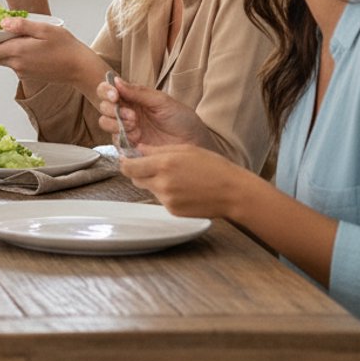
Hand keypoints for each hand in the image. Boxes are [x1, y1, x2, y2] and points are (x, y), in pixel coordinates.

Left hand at [0, 16, 106, 86]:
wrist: (80, 68)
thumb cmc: (66, 46)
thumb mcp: (45, 29)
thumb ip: (22, 25)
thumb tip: (3, 22)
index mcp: (18, 52)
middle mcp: (17, 64)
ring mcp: (22, 71)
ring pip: (1, 60)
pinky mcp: (28, 75)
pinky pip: (12, 63)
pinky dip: (7, 55)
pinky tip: (14, 45)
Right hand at [95, 75, 215, 153]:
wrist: (195, 144)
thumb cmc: (183, 120)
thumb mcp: (162, 102)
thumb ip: (138, 92)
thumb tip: (116, 80)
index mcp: (133, 98)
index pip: (109, 90)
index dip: (106, 90)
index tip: (114, 95)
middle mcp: (126, 112)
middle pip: (103, 106)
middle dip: (112, 108)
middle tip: (132, 114)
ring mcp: (126, 130)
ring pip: (104, 122)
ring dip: (114, 122)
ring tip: (134, 125)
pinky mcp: (129, 147)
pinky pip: (114, 141)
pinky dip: (120, 137)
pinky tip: (135, 137)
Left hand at [119, 144, 249, 218]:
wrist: (234, 193)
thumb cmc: (213, 167)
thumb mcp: (185, 149)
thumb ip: (158, 150)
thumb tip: (139, 149)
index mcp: (163, 165)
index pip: (129, 167)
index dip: (125, 163)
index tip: (127, 160)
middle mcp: (162, 183)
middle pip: (135, 179)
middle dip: (139, 172)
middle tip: (153, 167)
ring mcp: (167, 199)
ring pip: (149, 189)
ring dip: (155, 182)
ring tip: (177, 177)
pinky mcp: (173, 211)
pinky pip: (161, 200)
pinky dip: (166, 194)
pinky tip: (184, 189)